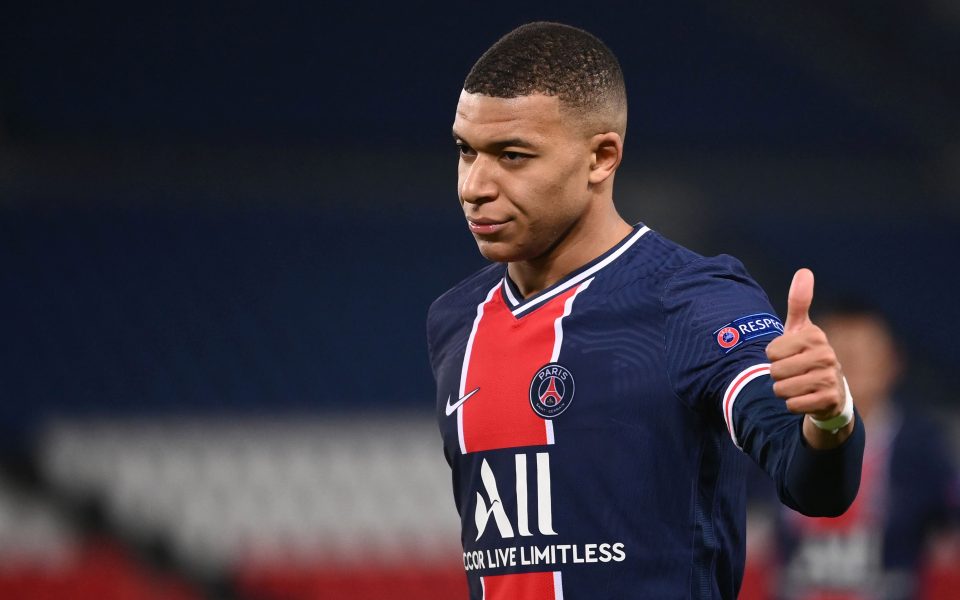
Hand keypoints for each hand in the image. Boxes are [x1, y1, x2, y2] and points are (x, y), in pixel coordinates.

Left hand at [766, 268, 852, 446]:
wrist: (829, 391)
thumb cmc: (806, 355)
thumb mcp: (801, 329)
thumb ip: (799, 302)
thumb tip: (805, 271)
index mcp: (815, 336)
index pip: (771, 351)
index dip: (773, 356)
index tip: (788, 355)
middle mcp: (827, 355)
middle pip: (775, 371)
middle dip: (777, 376)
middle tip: (793, 373)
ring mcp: (830, 378)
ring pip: (781, 389)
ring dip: (783, 391)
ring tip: (798, 385)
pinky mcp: (829, 400)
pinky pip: (792, 405)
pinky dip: (793, 404)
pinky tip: (805, 398)